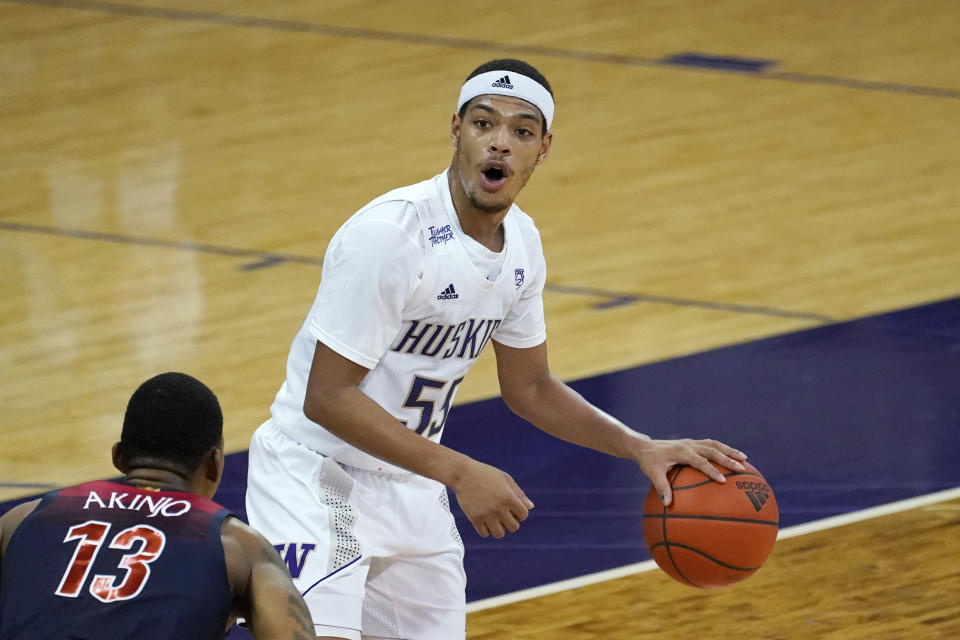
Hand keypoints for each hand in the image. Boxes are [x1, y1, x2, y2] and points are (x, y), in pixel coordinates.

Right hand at [449, 460, 533, 538]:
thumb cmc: (486, 474)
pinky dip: (486, 529)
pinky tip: (485, 519)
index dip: (520, 512)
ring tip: (494, 519)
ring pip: (500, 534)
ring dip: (499, 528)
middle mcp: (498, 508)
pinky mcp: (474, 519)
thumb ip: (519, 493)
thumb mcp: (505, 479)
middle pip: (514, 527)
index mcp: (508, 497)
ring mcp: (486, 515)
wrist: (463, 474)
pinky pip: (485, 534)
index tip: (512, 506)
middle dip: (511, 521)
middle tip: (503, 513)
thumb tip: (531, 507)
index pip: (523, 515)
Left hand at [631, 437, 747, 506]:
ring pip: (715, 445)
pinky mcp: (693, 443)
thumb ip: (661, 487)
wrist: (645, 446)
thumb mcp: (652, 474)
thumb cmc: (649, 462)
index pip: (699, 461)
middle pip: (712, 450)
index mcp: (681, 452)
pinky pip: (711, 445)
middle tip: (742, 468)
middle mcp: (689, 445)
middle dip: (728, 459)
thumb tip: (667, 505)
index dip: (711, 470)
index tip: (722, 481)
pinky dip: (724, 449)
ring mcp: (692, 443)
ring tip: (745, 459)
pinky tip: (733, 457)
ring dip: (730, 451)